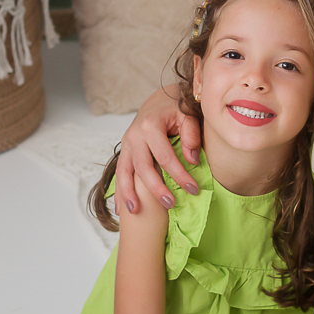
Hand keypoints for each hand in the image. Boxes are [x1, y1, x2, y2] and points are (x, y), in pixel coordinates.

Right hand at [115, 88, 201, 213]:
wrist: (158, 101)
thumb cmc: (175, 109)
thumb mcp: (187, 115)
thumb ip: (191, 134)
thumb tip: (192, 160)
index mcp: (150, 125)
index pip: (165, 156)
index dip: (180, 174)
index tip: (194, 189)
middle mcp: (134, 135)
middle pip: (143, 167)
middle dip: (156, 188)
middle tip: (171, 204)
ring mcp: (126, 144)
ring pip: (124, 172)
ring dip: (129, 193)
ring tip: (135, 211)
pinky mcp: (124, 151)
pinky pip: (119, 173)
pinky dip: (119, 190)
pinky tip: (120, 207)